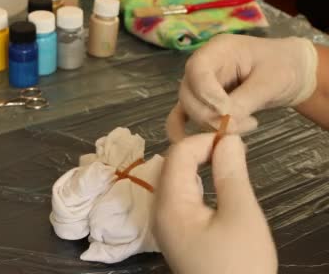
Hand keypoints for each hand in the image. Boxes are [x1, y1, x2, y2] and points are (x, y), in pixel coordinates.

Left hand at [154, 134, 276, 273]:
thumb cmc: (239, 263)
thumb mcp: (241, 215)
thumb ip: (231, 174)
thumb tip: (228, 139)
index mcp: (169, 204)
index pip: (177, 154)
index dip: (204, 140)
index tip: (234, 140)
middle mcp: (158, 210)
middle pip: (171, 165)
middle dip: (199, 150)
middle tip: (232, 149)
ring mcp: (164, 223)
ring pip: (173, 180)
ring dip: (196, 165)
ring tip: (226, 162)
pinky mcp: (174, 233)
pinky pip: (178, 196)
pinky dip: (194, 183)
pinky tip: (212, 185)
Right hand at [166, 34, 317, 141]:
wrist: (290, 73)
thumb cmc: (284, 68)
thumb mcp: (271, 80)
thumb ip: (245, 99)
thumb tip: (225, 120)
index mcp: (217, 50)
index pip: (197, 70)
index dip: (207, 94)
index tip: (227, 112)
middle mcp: (201, 67)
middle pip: (188, 94)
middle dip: (212, 115)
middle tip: (245, 124)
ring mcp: (198, 86)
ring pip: (189, 110)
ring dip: (213, 125)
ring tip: (247, 125)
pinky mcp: (200, 103)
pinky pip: (184, 118)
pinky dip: (191, 132)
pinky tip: (210, 141)